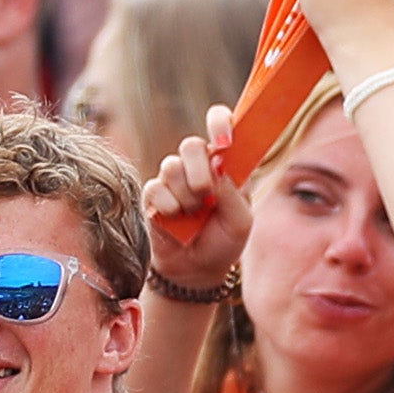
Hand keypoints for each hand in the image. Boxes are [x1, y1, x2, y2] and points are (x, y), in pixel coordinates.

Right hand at [143, 112, 256, 281]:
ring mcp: (173, 178)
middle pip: (191, 145)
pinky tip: (177, 220)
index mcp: (224, 164)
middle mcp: (198, 166)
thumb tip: (216, 167)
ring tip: (193, 213)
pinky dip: (170, 209)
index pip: (220, 125)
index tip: (224, 140)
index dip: (219, 123)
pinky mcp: (153, 194)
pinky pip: (156, 189)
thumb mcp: (240, 220)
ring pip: (172, 166)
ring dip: (186, 195)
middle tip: (206, 193)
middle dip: (199, 170)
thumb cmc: (224, 241)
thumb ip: (233, 191)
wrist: (197, 269)